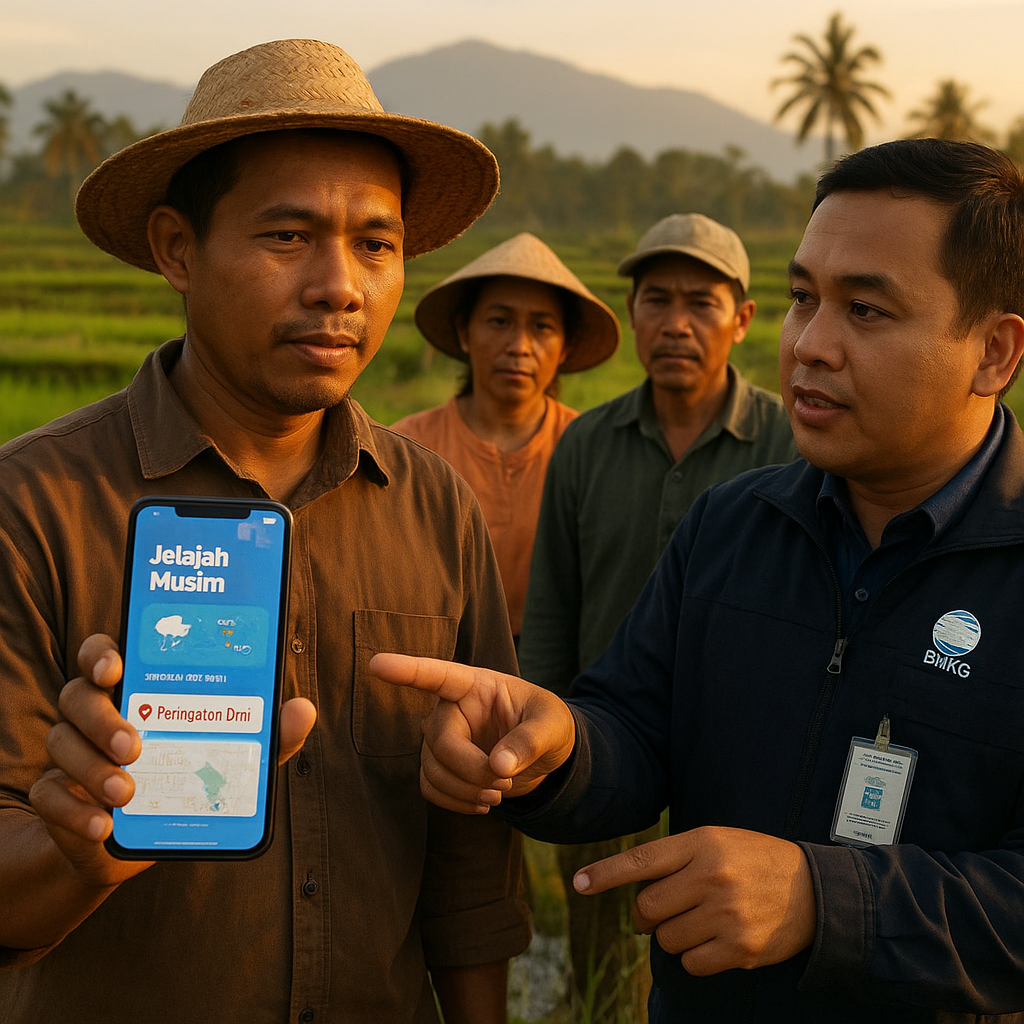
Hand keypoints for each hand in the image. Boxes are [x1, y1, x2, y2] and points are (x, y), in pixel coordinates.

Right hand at [30, 633, 316, 888]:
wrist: (141, 840)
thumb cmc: (189, 778)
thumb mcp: (230, 756)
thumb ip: (264, 734)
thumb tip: (302, 709)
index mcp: (134, 689)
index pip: (103, 653)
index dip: (101, 652)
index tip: (116, 665)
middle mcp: (94, 713)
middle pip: (76, 695)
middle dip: (103, 717)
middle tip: (137, 745)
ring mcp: (71, 754)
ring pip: (60, 742)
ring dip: (92, 769)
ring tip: (128, 793)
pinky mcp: (56, 797)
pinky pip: (46, 797)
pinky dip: (73, 812)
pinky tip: (103, 826)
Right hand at [369, 653, 574, 813]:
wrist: (546, 756)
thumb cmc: (548, 725)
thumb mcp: (552, 725)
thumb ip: (530, 741)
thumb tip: (498, 767)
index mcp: (475, 684)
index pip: (437, 675)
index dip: (406, 670)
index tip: (377, 663)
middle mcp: (451, 708)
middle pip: (439, 741)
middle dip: (471, 770)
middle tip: (504, 783)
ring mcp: (441, 738)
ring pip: (431, 769)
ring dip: (465, 791)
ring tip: (499, 794)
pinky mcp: (440, 766)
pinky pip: (430, 788)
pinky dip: (455, 802)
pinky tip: (482, 804)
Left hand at [573, 826, 815, 975]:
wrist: (814, 889)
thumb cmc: (753, 861)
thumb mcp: (716, 842)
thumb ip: (676, 858)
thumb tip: (633, 891)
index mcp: (701, 843)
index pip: (641, 860)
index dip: (605, 874)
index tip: (578, 884)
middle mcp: (710, 877)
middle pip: (647, 907)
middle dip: (647, 913)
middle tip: (664, 909)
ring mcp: (725, 914)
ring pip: (665, 938)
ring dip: (674, 934)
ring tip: (702, 919)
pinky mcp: (739, 948)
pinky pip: (690, 963)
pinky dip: (695, 956)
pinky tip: (716, 939)